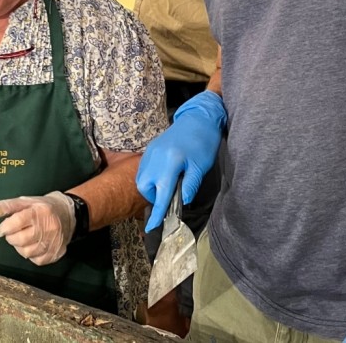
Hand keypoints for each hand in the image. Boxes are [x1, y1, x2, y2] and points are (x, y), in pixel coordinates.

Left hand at [0, 191, 75, 265]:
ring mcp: (53, 242)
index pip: (16, 223)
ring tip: (22, 238)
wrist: (68, 215)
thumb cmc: (44, 208)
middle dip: (11, 238)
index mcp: (39, 212)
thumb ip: (9, 205)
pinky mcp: (56, 253)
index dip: (3, 228)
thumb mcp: (27, 201)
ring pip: (27, 252)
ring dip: (19, 247)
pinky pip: (36, 260)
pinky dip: (30, 254)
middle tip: (12, 233)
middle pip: (20, 240)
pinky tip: (32, 245)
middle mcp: (48, 227)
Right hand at [136, 90, 224, 230]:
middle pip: (144, 187)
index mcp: (170, 164)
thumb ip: (190, 185)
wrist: (199, 117)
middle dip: (153, 197)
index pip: (160, 194)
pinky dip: (150, 177)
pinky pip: (144, 168)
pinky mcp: (151, 148)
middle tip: (169, 198)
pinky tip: (164, 176)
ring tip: (167, 187)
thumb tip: (182, 202)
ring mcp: (151, 152)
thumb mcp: (201, 167)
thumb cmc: (204, 142)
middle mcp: (155, 158)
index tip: (152, 227)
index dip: (157, 212)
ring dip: (151, 188)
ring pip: (142, 178)